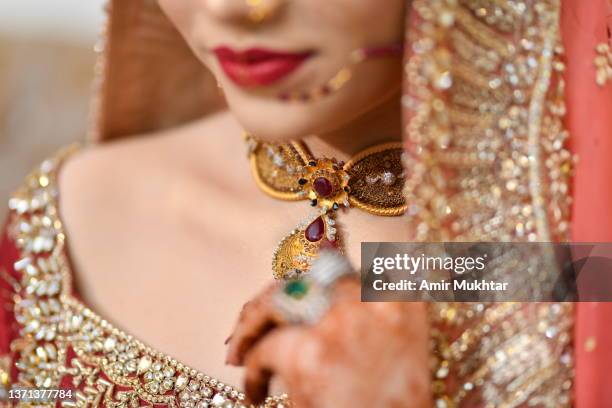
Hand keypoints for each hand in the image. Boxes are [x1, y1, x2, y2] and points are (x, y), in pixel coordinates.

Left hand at [225, 278, 431, 407]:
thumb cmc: (395, 404)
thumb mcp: (400, 350)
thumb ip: (366, 315)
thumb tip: (316, 304)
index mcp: (397, 296)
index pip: (338, 269)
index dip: (306, 283)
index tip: (286, 295)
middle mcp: (367, 299)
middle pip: (305, 278)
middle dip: (272, 298)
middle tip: (250, 322)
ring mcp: (337, 323)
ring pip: (276, 302)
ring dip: (251, 324)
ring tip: (239, 350)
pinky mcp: (308, 355)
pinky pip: (263, 351)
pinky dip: (252, 372)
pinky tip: (255, 392)